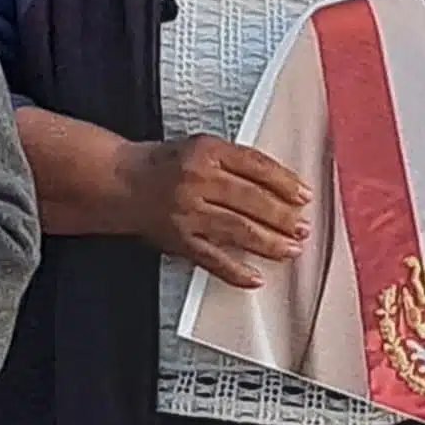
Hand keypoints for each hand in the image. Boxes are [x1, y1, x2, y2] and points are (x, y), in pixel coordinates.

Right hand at [138, 134, 310, 285]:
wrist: (121, 182)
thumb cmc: (165, 164)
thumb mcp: (201, 146)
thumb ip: (237, 162)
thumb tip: (280, 186)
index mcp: (207, 151)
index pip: (256, 166)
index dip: (285, 182)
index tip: (303, 195)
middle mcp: (197, 180)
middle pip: (251, 199)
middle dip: (283, 216)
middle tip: (302, 227)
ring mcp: (188, 212)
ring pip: (237, 229)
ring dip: (268, 243)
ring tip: (290, 249)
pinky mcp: (180, 239)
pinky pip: (212, 258)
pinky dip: (235, 271)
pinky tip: (255, 277)